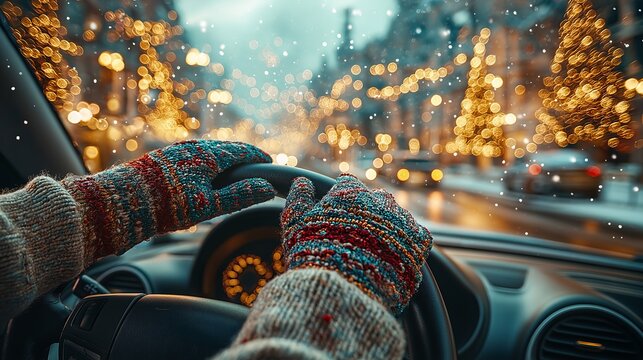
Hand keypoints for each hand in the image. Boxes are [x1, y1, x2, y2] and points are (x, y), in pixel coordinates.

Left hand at [62, 140, 274, 261]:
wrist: (118, 203)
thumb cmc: (165, 205)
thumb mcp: (208, 205)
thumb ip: (239, 196)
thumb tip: (266, 187)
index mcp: (208, 155)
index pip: (242, 151)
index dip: (258, 157)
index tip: (269, 162)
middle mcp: (193, 148)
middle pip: (225, 149)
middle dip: (243, 156)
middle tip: (255, 165)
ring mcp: (176, 152)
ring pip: (208, 153)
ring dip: (224, 160)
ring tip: (232, 172)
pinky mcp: (163, 160)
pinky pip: (193, 158)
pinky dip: (208, 164)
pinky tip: (203, 176)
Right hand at [280, 174, 431, 313]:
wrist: (344, 292)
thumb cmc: (315, 256)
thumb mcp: (295, 225)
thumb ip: (298, 199)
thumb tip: (301, 182)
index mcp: (349, 190)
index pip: (346, 185)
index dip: (339, 201)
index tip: (334, 217)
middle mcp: (378, 198)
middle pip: (373, 200)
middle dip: (365, 213)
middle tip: (353, 238)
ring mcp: (401, 219)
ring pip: (395, 217)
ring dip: (386, 229)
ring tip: (372, 253)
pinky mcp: (419, 242)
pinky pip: (416, 236)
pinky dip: (406, 245)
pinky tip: (392, 258)